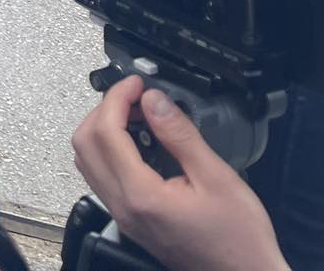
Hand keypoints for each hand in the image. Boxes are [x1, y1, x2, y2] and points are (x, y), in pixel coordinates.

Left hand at [71, 76, 288, 270]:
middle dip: (104, 110)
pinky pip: (102, 176)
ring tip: (138, 116)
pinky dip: (110, 151)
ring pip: (88, 160)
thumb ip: (180, 135)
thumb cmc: (239, 240)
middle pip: (84, 143)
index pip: (105, 132)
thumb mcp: (217, 177)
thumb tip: (154, 100)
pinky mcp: (131, 219)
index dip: (116, 98)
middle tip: (135, 96)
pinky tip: (140, 143)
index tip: (135, 83)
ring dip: (104, 130)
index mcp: (140, 196)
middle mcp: (123, 207)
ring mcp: (124, 215)